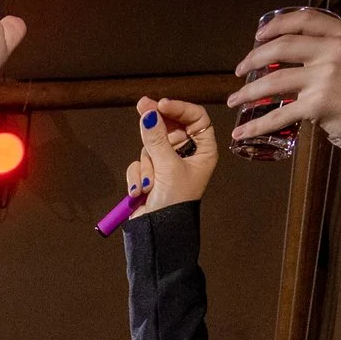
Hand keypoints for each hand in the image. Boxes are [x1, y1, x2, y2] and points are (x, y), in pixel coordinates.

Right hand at [124, 97, 217, 215]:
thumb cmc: (174, 203)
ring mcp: (166, 163)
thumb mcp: (168, 167)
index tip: (162, 104)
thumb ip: (157, 139)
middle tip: (141, 106)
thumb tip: (148, 113)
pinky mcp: (149, 173)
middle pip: (170, 126)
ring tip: (150, 185)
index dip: (179, 108)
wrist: (158, 234)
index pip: (196, 118)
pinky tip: (140, 193)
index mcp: (203, 151)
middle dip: (155, 125)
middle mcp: (187, 154)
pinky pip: (139, 163)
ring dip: (147, 165)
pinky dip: (137, 177)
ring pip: (150, 146)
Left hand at [226, 8, 340, 170]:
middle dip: (253, 58)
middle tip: (240, 69)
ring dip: (248, 92)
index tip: (258, 35)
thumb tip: (295, 55)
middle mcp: (334, 50)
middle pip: (281, 46)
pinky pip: (278, 115)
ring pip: (273, 81)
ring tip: (234, 100)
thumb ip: (331, 51)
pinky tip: (242, 131)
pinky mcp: (317, 105)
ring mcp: (325, 77)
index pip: (303, 20)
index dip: (276, 25)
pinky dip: (256, 125)